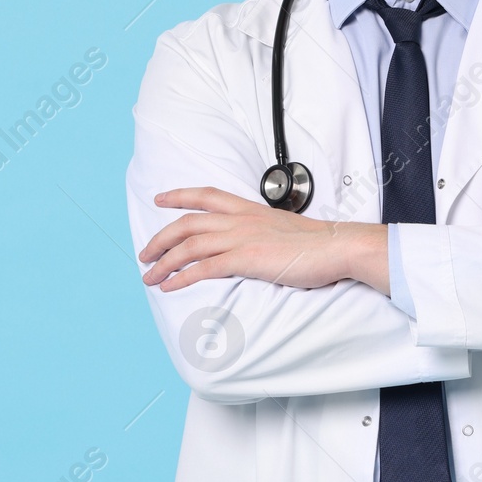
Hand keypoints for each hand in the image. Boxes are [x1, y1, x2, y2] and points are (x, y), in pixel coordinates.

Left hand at [138, 186, 387, 292]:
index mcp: (250, 209)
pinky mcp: (246, 259)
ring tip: (149, 276)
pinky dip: (182, 277)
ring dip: (164, 262)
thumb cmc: (318, 244)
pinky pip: (203, 267)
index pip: (206, 195)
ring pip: (189, 246)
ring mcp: (242, 238)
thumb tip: (257, 247)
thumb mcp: (285, 229)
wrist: (337, 247)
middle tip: (144, 253)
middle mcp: (241, 220)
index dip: (180, 196)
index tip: (161, 199)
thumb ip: (264, 233)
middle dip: (160, 238)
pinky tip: (170, 286)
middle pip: (188, 223)